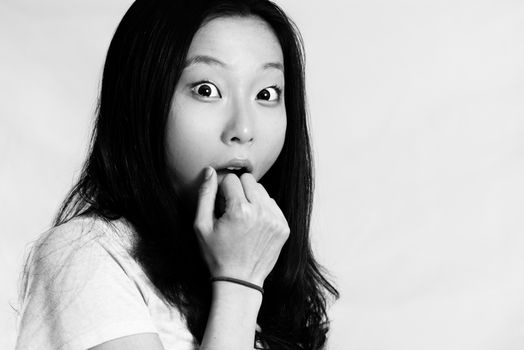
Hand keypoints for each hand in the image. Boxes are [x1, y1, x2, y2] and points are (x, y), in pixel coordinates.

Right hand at [193, 167, 289, 286]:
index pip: (231, 179)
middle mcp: (261, 212)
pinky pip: (272, 204)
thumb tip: (210, 171)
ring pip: (262, 191)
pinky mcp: (284, 227)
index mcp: (239, 210)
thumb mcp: (201, 226)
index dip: (221, 190)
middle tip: (231, 210)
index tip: (220, 204)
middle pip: (249, 180)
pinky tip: (254, 225)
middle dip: (238, 190)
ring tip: (243, 218)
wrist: (240, 281)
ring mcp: (275, 220)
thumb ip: (205, 195)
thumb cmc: (216, 254)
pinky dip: (263, 210)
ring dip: (251, 199)